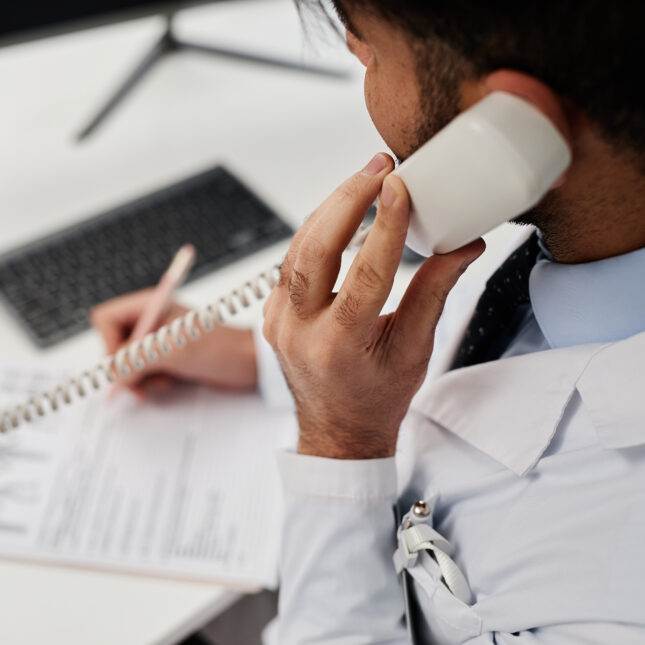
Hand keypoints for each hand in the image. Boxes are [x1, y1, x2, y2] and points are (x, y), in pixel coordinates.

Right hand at [90, 288, 256, 397]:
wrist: (249, 363)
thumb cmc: (220, 349)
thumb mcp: (173, 353)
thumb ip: (139, 360)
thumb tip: (113, 373)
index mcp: (151, 306)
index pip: (106, 319)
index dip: (110, 343)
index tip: (126, 363)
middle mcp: (152, 320)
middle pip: (114, 342)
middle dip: (124, 366)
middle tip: (137, 382)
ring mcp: (160, 339)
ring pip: (127, 360)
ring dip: (137, 378)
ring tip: (156, 385)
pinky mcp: (168, 357)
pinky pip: (143, 371)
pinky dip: (148, 381)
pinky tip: (164, 385)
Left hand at [262, 153, 484, 458]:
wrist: (338, 428)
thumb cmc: (377, 397)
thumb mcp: (414, 350)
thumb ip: (435, 293)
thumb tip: (463, 244)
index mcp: (339, 347)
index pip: (366, 275)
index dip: (385, 227)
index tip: (400, 186)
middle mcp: (299, 332)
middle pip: (315, 250)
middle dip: (347, 200)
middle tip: (379, 168)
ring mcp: (279, 321)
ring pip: (298, 249)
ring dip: (330, 209)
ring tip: (364, 180)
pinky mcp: (273, 313)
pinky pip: (291, 262)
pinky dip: (316, 233)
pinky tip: (340, 213)